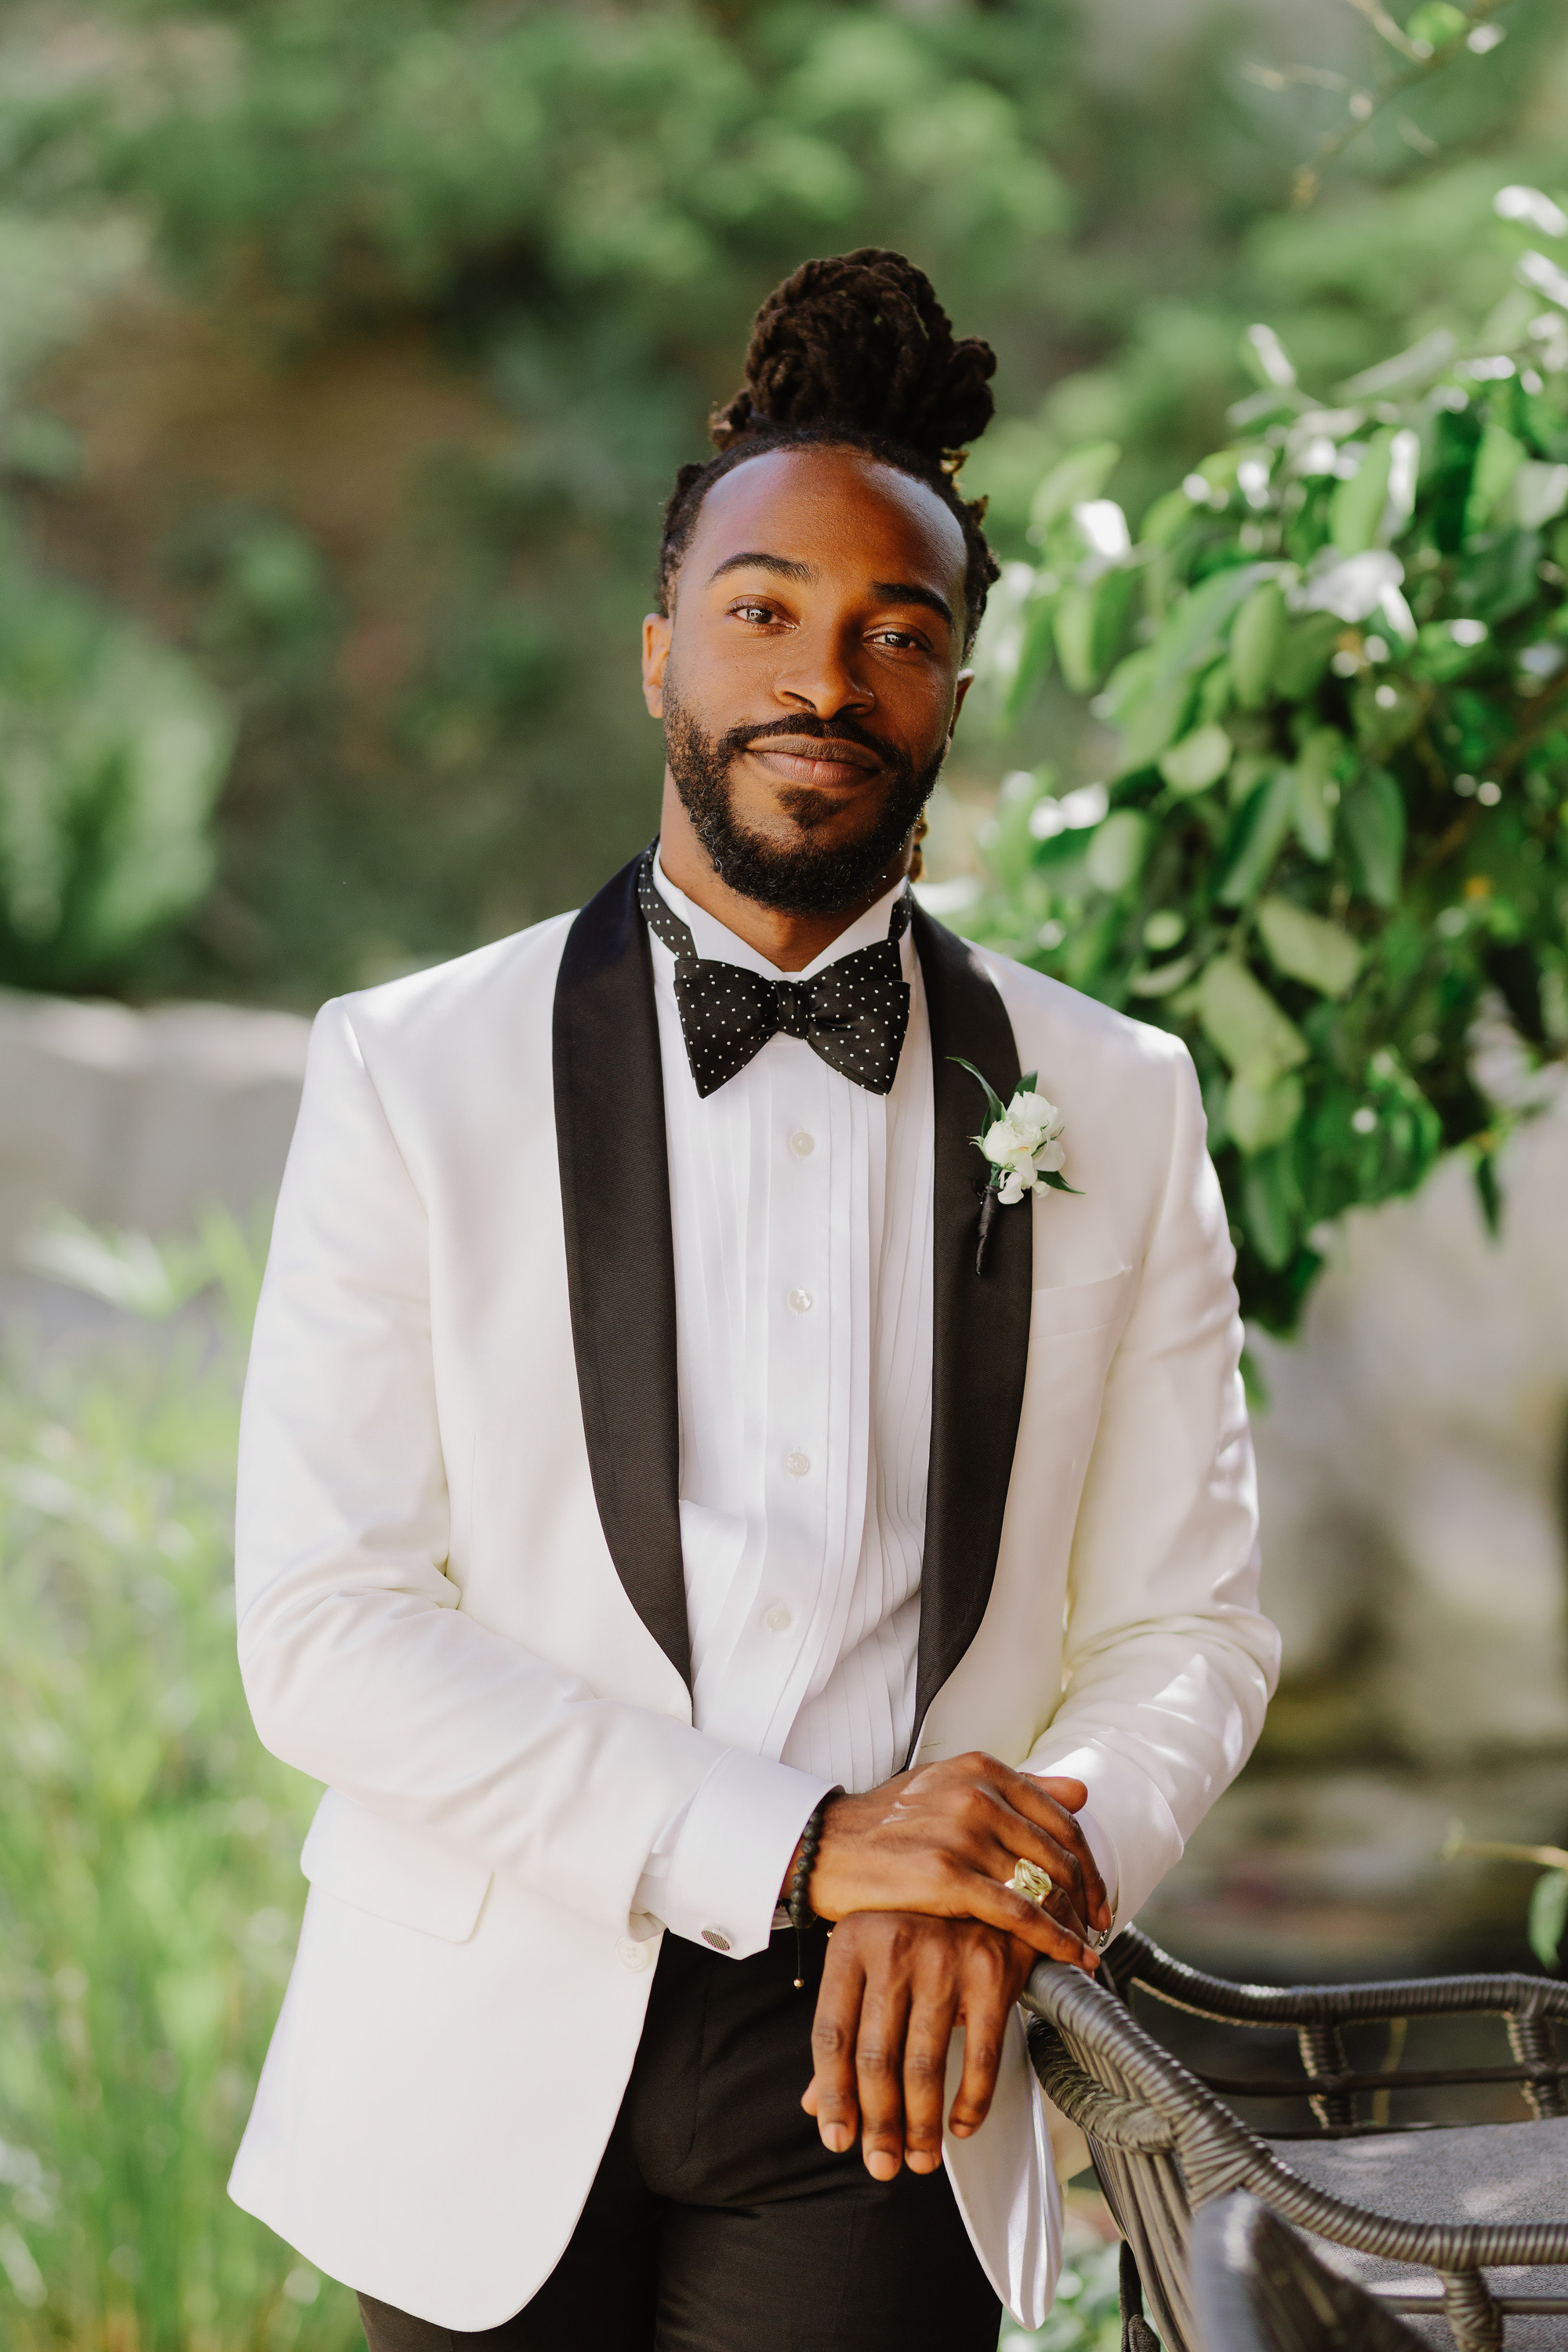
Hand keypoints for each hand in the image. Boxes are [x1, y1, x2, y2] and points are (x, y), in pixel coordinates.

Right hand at [797, 1753, 1110, 1968]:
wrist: (824, 1848)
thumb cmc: (886, 1824)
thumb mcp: (948, 1786)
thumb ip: (1015, 1787)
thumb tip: (1081, 1792)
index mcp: (982, 1770)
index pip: (1060, 1818)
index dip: (1088, 1862)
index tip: (1097, 1895)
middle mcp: (977, 1795)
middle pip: (1059, 1854)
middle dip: (1086, 1898)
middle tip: (1097, 1928)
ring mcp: (962, 1834)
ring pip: (1043, 1884)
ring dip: (1072, 1923)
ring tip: (1083, 1949)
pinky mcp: (946, 1876)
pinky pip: (1018, 1912)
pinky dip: (1052, 1939)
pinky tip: (1068, 1958)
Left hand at [801, 1912, 1038, 2178]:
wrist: (988, 1876)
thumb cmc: (918, 1926)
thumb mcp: (870, 1962)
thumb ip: (845, 2029)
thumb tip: (816, 2105)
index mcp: (851, 1942)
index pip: (831, 2034)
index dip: (833, 2095)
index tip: (838, 2140)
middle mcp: (892, 1946)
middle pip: (876, 2057)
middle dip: (879, 2123)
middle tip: (884, 2165)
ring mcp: (944, 1957)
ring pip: (925, 2064)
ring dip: (922, 2124)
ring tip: (920, 2158)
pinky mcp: (990, 1970)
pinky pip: (980, 2055)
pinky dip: (972, 2101)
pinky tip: (962, 2124)